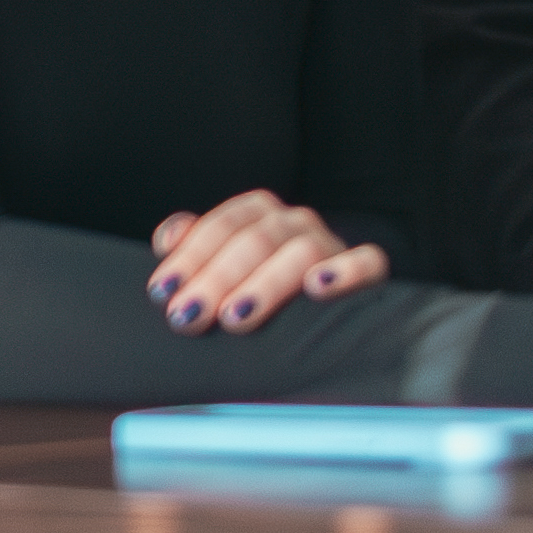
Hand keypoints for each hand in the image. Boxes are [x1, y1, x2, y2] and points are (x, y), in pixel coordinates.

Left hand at [147, 191, 387, 331]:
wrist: (330, 301)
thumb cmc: (260, 286)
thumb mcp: (225, 266)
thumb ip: (195, 248)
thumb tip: (166, 241)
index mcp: (259, 214)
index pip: (222, 226)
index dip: (190, 257)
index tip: (164, 292)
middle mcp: (294, 222)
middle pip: (255, 240)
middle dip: (216, 279)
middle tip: (189, 317)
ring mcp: (332, 243)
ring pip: (301, 251)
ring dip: (265, 284)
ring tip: (235, 316)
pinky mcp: (369, 270)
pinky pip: (367, 262)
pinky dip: (345, 271)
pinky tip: (319, 288)